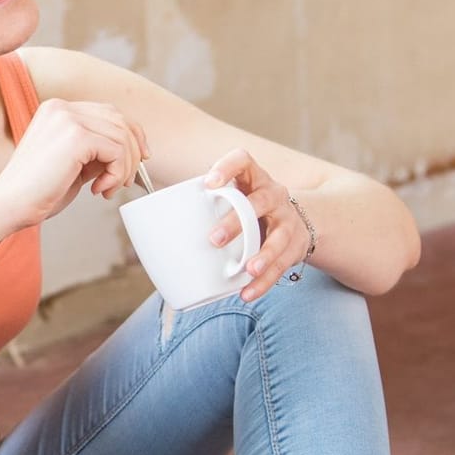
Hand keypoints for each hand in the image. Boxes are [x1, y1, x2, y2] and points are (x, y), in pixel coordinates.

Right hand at [0, 98, 149, 229]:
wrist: (9, 205)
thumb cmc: (36, 192)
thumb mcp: (71, 164)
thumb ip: (95, 152)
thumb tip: (128, 152)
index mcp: (57, 110)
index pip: (109, 112)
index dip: (131, 135)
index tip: (139, 159)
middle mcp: (62, 108)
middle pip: (120, 120)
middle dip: (133, 151)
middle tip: (125, 181)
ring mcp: (68, 119)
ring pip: (122, 136)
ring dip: (125, 167)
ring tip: (108, 188)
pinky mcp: (76, 137)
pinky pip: (117, 151)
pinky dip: (117, 173)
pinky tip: (99, 188)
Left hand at [202, 149, 309, 301]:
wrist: (300, 222)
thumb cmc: (251, 210)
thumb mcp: (237, 199)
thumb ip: (207, 207)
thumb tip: (154, 225)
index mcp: (254, 179)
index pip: (243, 161)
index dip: (228, 168)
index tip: (209, 183)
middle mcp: (274, 195)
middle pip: (260, 202)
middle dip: (237, 221)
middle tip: (214, 239)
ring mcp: (288, 220)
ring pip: (278, 237)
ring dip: (263, 254)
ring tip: (248, 269)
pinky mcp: (295, 246)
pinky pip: (281, 266)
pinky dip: (264, 282)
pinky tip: (247, 293)